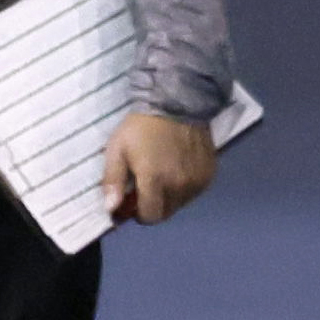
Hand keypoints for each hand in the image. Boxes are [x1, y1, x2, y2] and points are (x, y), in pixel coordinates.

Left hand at [104, 109, 219, 226]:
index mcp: (155, 181)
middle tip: (146, 187)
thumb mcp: (117, 149)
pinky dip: (184, 187)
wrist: (177, 102)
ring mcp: (197, 181)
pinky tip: (178, 168)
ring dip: (169, 197)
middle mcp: (179, 186)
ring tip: (162, 174)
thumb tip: (111, 209)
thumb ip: (113, 181)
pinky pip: (193, 191)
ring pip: (180, 203)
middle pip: (165, 213)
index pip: (149, 217)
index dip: (137, 213)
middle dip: (153, 205)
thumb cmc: (142, 126)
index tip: (131, 200)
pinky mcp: (209, 174)